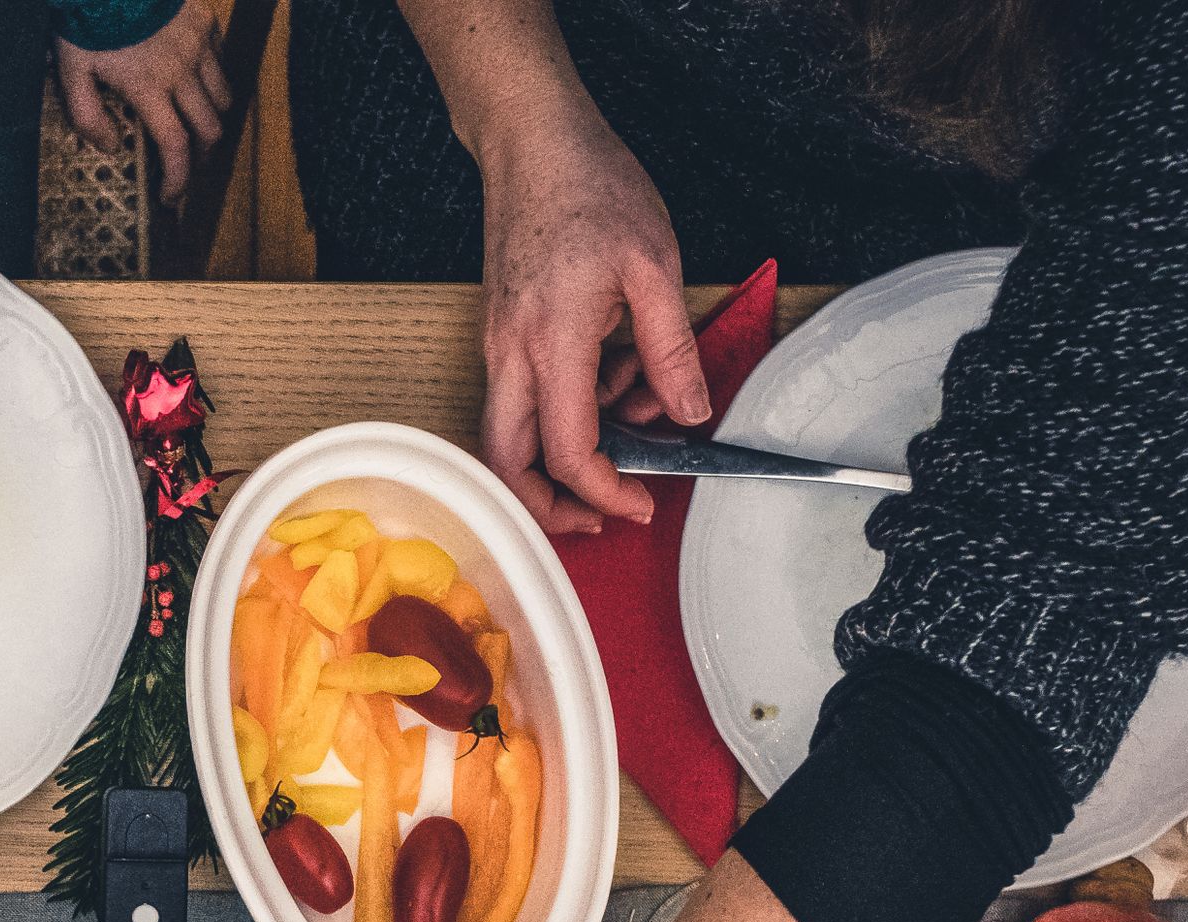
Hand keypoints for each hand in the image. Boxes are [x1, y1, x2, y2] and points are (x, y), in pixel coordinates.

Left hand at [55, 0, 234, 201]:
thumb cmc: (87, 21)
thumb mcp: (71, 71)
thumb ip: (86, 115)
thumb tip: (110, 148)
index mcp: (150, 89)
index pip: (176, 147)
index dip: (178, 180)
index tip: (171, 198)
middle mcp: (182, 72)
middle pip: (210, 129)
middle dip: (201, 157)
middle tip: (186, 166)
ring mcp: (198, 45)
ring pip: (222, 97)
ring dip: (212, 119)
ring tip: (196, 127)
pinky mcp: (204, 22)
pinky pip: (220, 59)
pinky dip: (213, 78)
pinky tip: (195, 80)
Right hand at [466, 86, 705, 532]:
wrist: (534, 145)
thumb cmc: (590, 188)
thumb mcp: (654, 265)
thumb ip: (671, 349)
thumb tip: (688, 413)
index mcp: (552, 342)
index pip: (569, 450)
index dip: (606, 491)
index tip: (642, 500)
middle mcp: (511, 354)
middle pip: (510, 465)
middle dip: (553, 506)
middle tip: (605, 511)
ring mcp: (499, 347)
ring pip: (512, 436)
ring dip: (568, 448)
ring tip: (635, 407)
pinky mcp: (502, 337)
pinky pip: (524, 398)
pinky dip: (568, 408)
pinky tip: (616, 372)